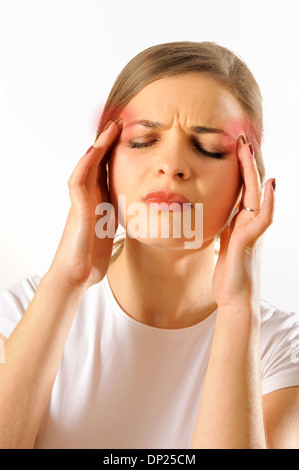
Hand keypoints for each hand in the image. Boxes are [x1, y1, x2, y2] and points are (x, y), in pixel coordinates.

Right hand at [47, 119, 121, 291]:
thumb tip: (140, 210)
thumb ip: (119, 216)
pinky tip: (95, 150)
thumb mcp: (112, 230)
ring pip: (87, 166)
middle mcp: (89, 197)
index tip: (133, 134)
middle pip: (98, 163)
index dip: (118, 152)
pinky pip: (78, 181)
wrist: (76, 274)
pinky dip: (86, 164)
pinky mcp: (77, 210)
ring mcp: (81, 202)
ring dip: (98, 146)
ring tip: (111, 127)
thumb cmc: (92, 255)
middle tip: (121, 121)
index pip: (108, 170)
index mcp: (100, 201)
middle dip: (109, 141)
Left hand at [212, 136, 275, 309]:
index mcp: (240, 221)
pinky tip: (268, 184)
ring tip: (249, 149)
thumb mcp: (223, 244)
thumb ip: (226, 228)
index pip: (241, 188)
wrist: (234, 298)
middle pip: (250, 186)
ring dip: (254, 171)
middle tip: (241, 137)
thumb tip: (224, 216)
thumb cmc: (229, 274)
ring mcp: (252, 231)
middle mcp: (249, 222)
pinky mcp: (249, 242)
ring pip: (256, 195)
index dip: (238, 167)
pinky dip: (267, 200)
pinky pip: (262, 218)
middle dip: (246, 161)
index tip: (232, 146)